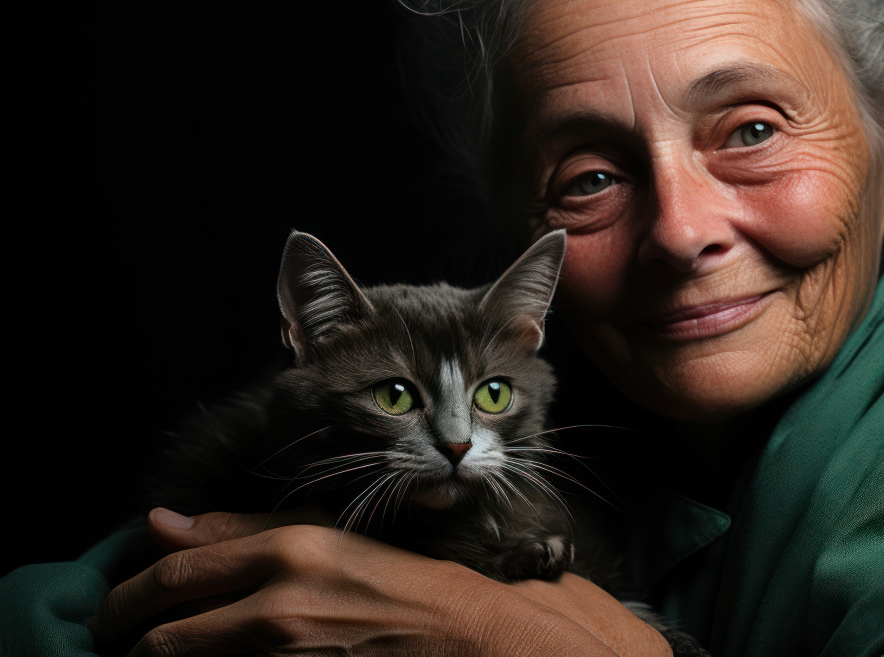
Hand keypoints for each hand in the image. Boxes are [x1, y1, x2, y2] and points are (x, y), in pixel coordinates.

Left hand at [91, 508, 669, 655]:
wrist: (481, 643)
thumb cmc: (417, 586)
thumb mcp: (334, 539)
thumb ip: (246, 529)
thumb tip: (163, 524)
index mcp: (289, 549)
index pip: (172, 571)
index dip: (127, 596)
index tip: (116, 611)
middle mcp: (277, 603)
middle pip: (157, 631)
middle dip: (126, 640)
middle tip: (121, 646)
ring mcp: (284, 655)